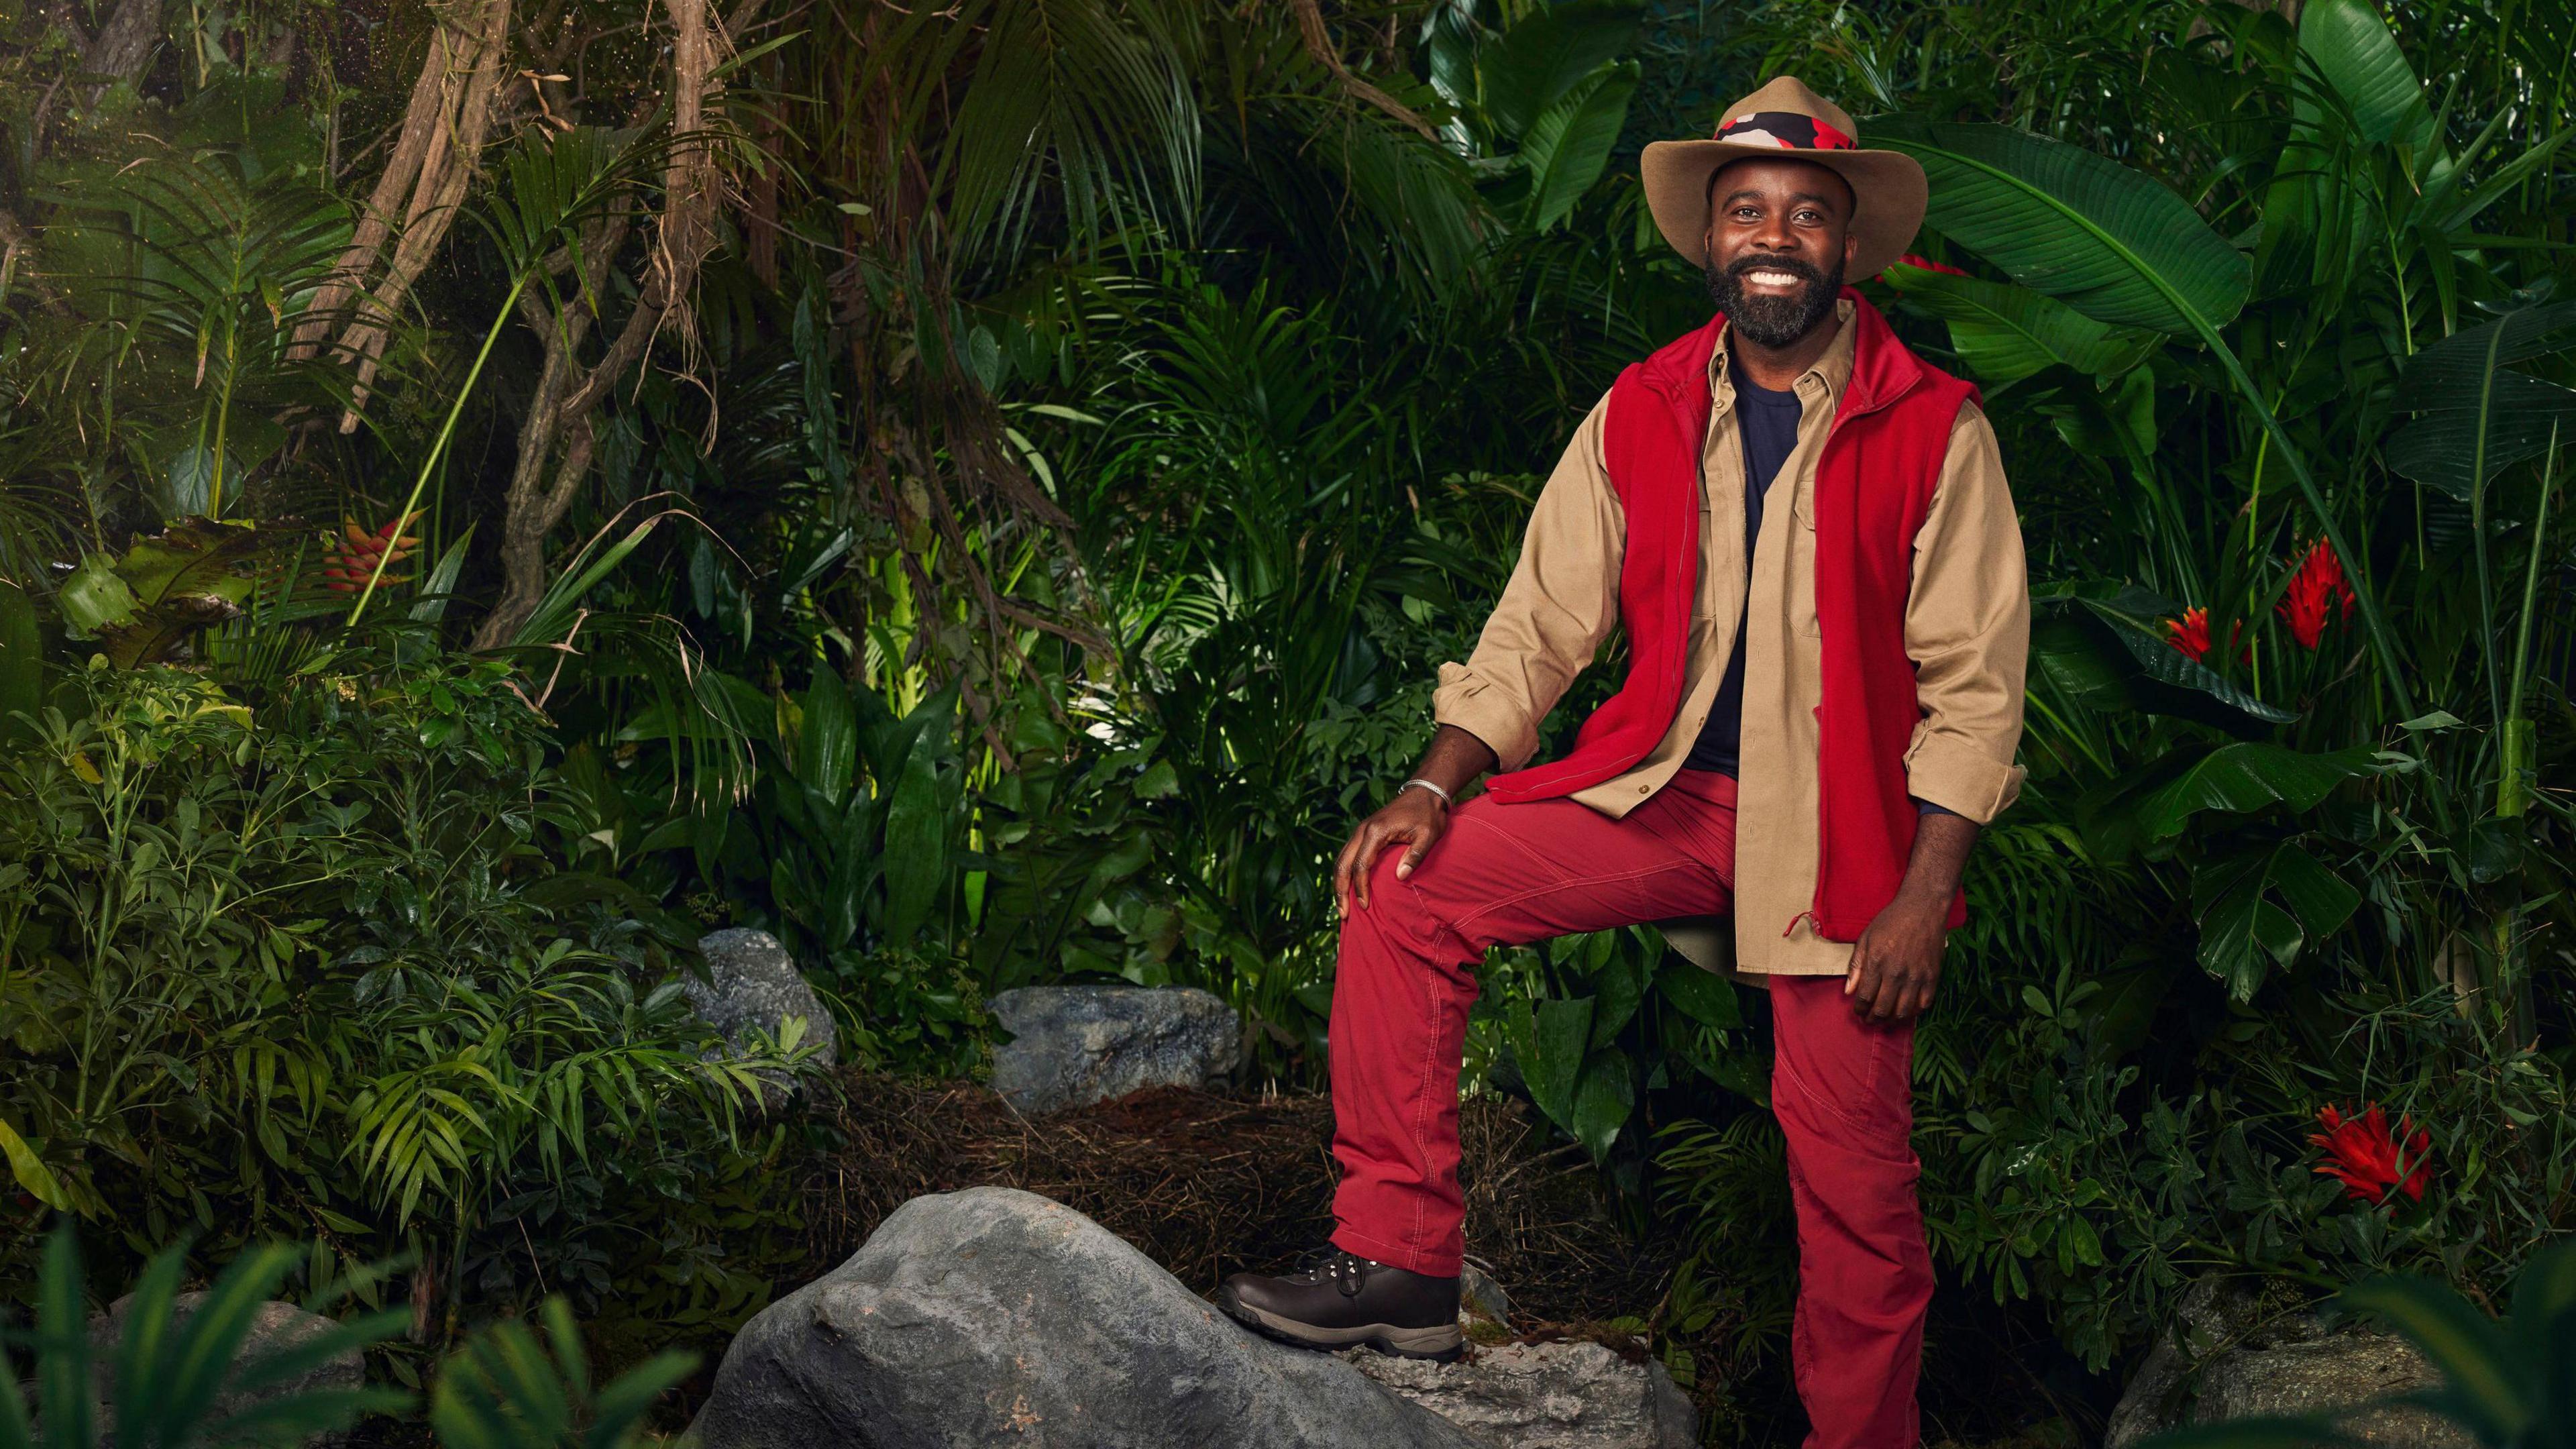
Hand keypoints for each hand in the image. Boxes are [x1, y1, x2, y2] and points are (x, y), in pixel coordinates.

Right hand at [1334, 788, 1448, 914]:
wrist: (1424, 792)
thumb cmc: (1428, 814)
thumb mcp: (1428, 835)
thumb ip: (1414, 855)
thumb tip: (1400, 877)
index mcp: (1376, 832)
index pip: (1361, 865)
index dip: (1361, 888)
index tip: (1365, 905)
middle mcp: (1362, 830)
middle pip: (1342, 864)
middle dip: (1340, 890)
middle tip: (1343, 913)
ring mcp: (1361, 830)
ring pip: (1340, 860)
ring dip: (1339, 883)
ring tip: (1341, 906)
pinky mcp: (1364, 833)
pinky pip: (1347, 855)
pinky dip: (1344, 873)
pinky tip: (1348, 887)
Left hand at [1844, 895, 1946, 1021]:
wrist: (1922, 908)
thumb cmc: (1891, 921)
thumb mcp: (1866, 938)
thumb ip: (1856, 966)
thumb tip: (1848, 991)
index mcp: (1877, 963)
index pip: (1865, 998)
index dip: (1859, 1010)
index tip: (1858, 1012)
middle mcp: (1896, 973)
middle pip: (1883, 1009)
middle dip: (1872, 1019)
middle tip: (1869, 1020)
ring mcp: (1917, 976)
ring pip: (1903, 1011)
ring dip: (1892, 1020)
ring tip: (1885, 1019)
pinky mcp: (1933, 976)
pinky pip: (1924, 1004)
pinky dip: (1914, 1012)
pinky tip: (1906, 1011)